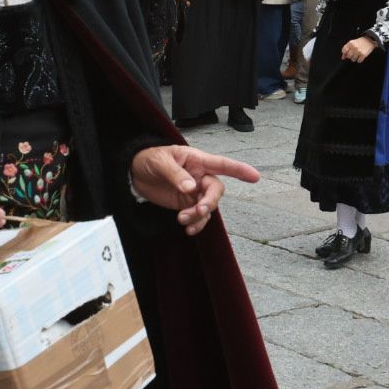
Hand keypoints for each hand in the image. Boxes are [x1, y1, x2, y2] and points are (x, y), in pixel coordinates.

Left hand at [130, 145, 259, 235]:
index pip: (222, 164)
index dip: (239, 170)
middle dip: (210, 202)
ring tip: (182, 220)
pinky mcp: (185, 204)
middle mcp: (199, 176)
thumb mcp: (160, 162)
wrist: (133, 173)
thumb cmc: (149, 159)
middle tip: (198, 210)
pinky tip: (187, 228)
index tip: (255, 177)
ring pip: (207, 207)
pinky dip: (196, 224)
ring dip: (199, 216)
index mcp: (196, 160)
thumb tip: (191, 188)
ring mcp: (194, 192)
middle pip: (215, 191)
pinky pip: (198, 217)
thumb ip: (176, 174)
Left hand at [341, 35, 377, 61]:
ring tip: (357, 55)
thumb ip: (346, 48)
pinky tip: (361, 56)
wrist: (369, 40)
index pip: (344, 51)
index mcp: (350, 43)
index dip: (345, 54)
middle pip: (348, 56)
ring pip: (353, 59)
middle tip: (353, 54)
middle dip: (350, 56)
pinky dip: (359, 60)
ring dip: (355, 58)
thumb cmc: (359, 42)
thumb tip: (343, 58)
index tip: (347, 54)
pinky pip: (359, 61)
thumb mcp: (352, 43)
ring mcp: (359, 51)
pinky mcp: (363, 54)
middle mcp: (354, 47)